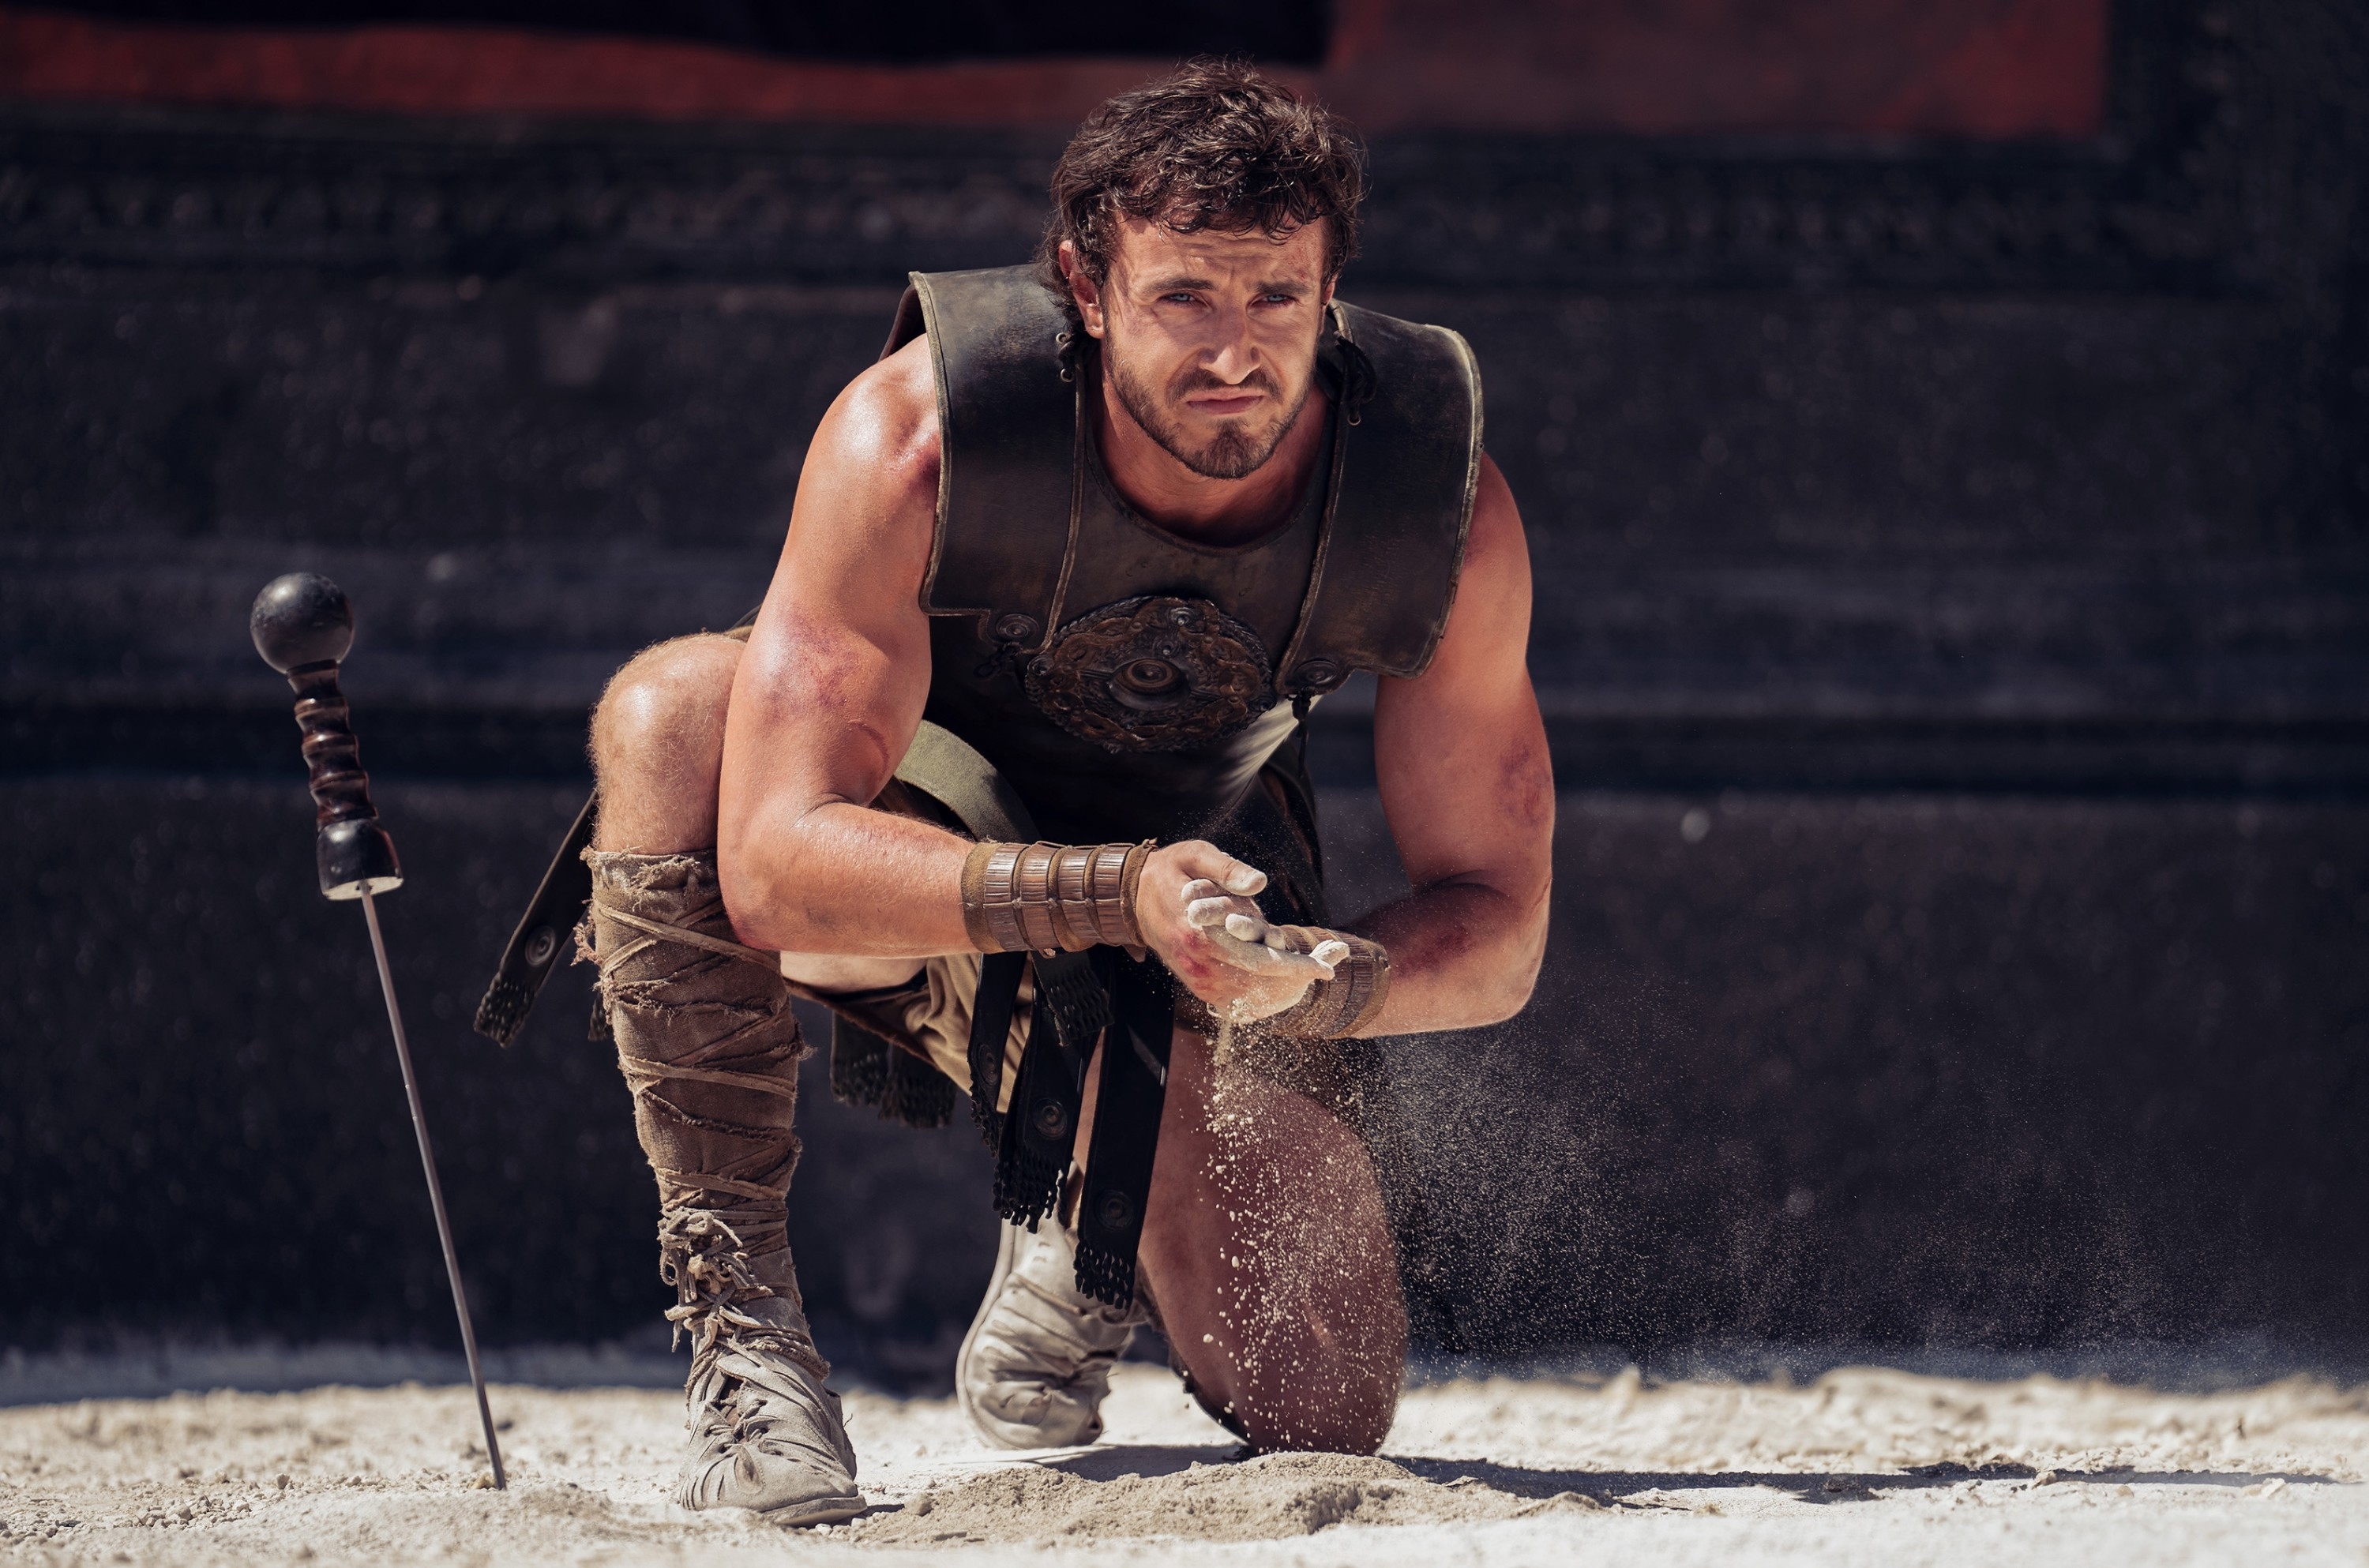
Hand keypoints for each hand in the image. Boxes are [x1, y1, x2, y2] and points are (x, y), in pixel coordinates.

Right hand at [1136, 841, 1343, 1020]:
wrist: (1130, 897)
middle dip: (1297, 977)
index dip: (1294, 965)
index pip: (1257, 958)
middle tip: (1329, 967)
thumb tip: (1260, 883)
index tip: (1326, 967)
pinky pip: (1232, 999)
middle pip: (1258, 980)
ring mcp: (1194, 976)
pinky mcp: (1194, 981)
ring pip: (1248, 994)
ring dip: (1282, 987)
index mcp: (1200, 932)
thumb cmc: (1169, 871)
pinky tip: (1281, 983)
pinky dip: (1260, 995)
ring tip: (1312, 970)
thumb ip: (1228, 869)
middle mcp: (1198, 961)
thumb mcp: (1196, 855)